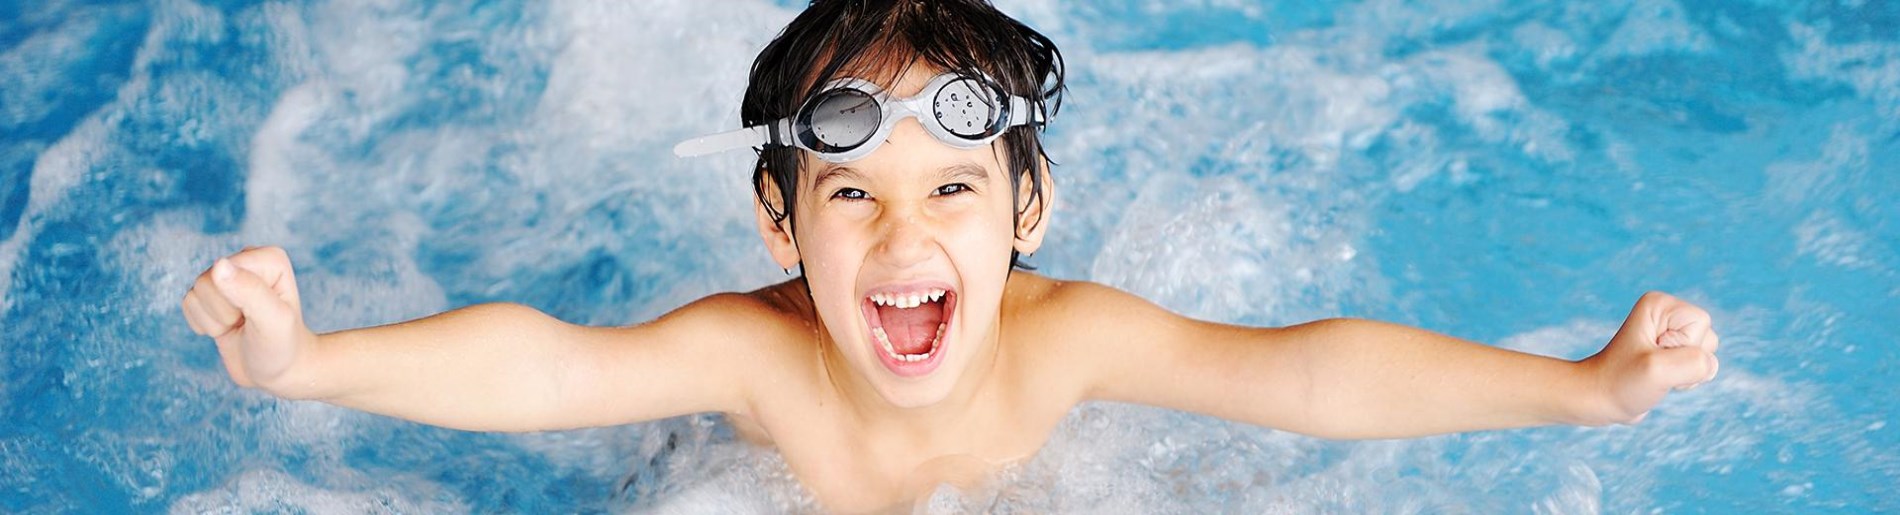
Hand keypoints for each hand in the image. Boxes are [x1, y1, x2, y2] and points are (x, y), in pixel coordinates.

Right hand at [179, 246, 319, 396]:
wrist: (278, 370)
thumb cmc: (282, 345)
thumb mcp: (273, 321)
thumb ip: (250, 291)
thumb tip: (219, 265)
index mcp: (269, 258)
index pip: (226, 270)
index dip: (237, 301)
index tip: (262, 314)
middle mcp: (247, 260)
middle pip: (205, 281)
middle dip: (224, 312)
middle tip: (250, 323)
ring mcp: (227, 276)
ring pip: (194, 294)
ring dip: (215, 321)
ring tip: (240, 326)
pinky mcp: (210, 294)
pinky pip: (188, 305)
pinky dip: (204, 325)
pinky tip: (227, 329)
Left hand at [1575, 291, 1721, 424]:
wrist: (1601, 400)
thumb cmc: (1622, 382)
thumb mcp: (1658, 371)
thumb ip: (1694, 363)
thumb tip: (1709, 364)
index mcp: (1660, 304)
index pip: (1700, 323)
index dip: (1681, 344)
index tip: (1652, 352)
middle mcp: (1667, 314)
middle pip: (1709, 339)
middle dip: (1688, 362)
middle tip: (1654, 366)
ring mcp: (1672, 334)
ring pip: (1708, 356)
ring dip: (1689, 374)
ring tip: (1656, 375)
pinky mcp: (1674, 353)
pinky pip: (1703, 368)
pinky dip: (1688, 380)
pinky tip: (1663, 381)